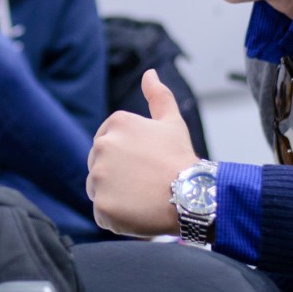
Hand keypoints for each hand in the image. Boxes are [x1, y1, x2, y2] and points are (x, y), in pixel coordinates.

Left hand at [86, 69, 195, 236]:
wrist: (194, 195)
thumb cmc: (181, 159)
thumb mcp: (171, 122)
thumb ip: (158, 96)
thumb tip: (149, 73)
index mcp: (116, 124)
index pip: (107, 146)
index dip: (127, 159)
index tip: (145, 166)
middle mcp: (102, 146)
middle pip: (99, 167)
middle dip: (118, 177)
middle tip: (145, 183)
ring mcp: (99, 176)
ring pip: (99, 191)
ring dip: (117, 198)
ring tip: (144, 198)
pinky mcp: (101, 205)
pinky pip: (104, 214)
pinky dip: (118, 218)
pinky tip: (139, 213)